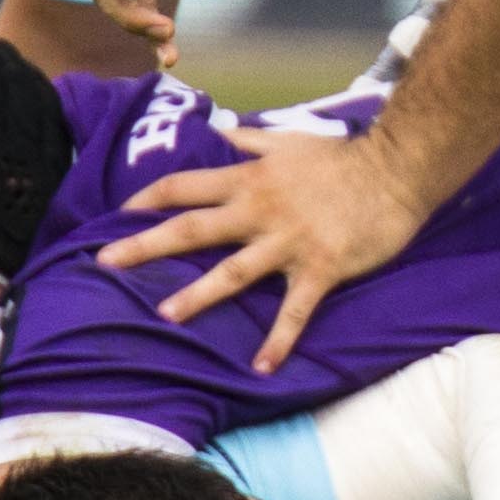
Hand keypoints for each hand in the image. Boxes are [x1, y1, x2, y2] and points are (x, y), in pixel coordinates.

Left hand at [104, 127, 428, 374]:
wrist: (395, 170)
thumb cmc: (343, 157)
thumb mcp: (290, 141)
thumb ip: (250, 142)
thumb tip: (219, 132)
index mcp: (249, 180)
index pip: (186, 186)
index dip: (150, 199)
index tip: (120, 214)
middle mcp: (259, 211)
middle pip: (191, 229)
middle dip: (145, 246)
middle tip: (104, 263)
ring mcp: (287, 242)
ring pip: (233, 272)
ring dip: (197, 295)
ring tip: (164, 315)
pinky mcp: (319, 269)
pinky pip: (294, 310)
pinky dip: (279, 340)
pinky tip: (262, 367)